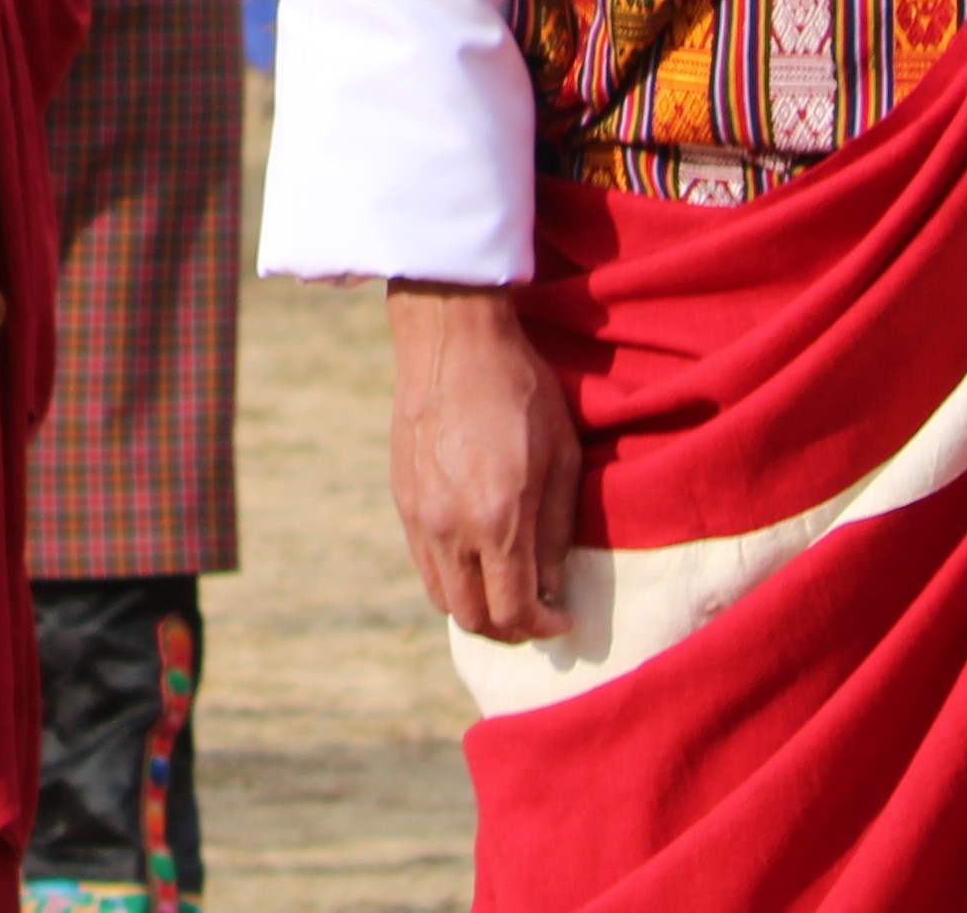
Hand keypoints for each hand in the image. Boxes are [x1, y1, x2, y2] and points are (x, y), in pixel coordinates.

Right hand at [389, 281, 584, 642]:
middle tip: (537, 613)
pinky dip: (453, 578)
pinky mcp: (403, 500)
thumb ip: (556, 531)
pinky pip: (425, 563)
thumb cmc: (521, 390)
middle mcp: (451, 527)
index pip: (516, 610)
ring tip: (507, 591)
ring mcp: (420, 516)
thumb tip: (552, 586)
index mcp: (498, 518)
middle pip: (475, 619)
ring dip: (478, 609)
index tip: (563, 618)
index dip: (545, 627)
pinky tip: (478, 557)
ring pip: (444, 598)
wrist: (452, 338)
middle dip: (511, 629)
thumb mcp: (561, 457)